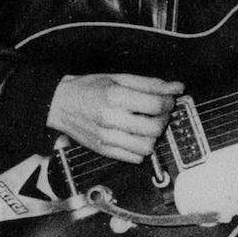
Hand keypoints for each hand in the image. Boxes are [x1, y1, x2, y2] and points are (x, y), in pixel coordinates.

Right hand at [46, 72, 183, 161]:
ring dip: (154, 137)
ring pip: (147, 147)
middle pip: (155, 128)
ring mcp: (107, 137)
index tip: (168, 100)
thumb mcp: (118, 78)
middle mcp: (111, 118)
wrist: (60, 104)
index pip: (155, 105)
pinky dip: (141, 149)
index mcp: (114, 96)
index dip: (169, 103)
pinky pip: (135, 158)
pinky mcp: (104, 150)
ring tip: (147, 125)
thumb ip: (150, 84)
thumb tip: (177, 87)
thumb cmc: (88, 89)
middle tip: (160, 112)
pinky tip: (136, 136)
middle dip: (164, 119)